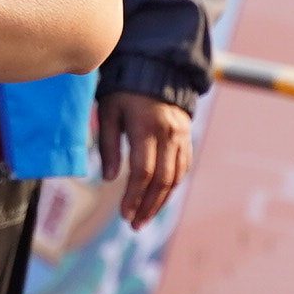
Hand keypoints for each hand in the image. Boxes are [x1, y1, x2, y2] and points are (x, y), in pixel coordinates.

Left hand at [97, 90, 194, 227]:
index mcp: (146, 128)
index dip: (134, 196)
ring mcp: (181, 136)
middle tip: (134, 225)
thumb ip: (108, 144)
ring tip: (144, 218)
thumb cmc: (124, 89)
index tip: (124, 214)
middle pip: (162, 180)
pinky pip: (183, 168)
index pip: (143, 171)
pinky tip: (159, 199)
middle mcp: (168, 135)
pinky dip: (172, 187)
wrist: (156, 68)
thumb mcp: (108, 111)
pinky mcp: (186, 137)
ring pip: (176, 177)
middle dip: (148, 206)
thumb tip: (107, 179)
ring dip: (161, 202)